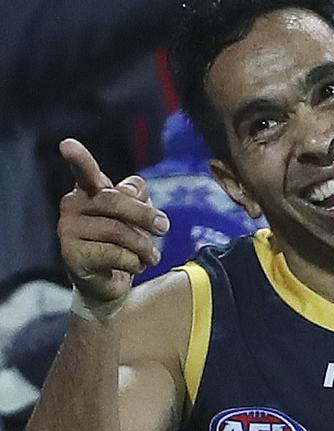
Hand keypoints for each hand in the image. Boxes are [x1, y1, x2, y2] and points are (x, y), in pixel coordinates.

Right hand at [57, 139, 169, 302]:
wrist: (111, 281)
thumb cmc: (124, 240)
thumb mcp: (137, 213)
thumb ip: (137, 195)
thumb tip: (131, 192)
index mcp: (88, 189)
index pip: (85, 171)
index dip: (78, 158)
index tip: (67, 145)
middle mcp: (71, 205)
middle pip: (116, 201)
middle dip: (145, 216)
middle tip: (165, 228)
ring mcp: (67, 231)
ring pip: (119, 231)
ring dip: (144, 246)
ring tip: (152, 256)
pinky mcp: (72, 256)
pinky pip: (115, 255)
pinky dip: (135, 262)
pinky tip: (134, 266)